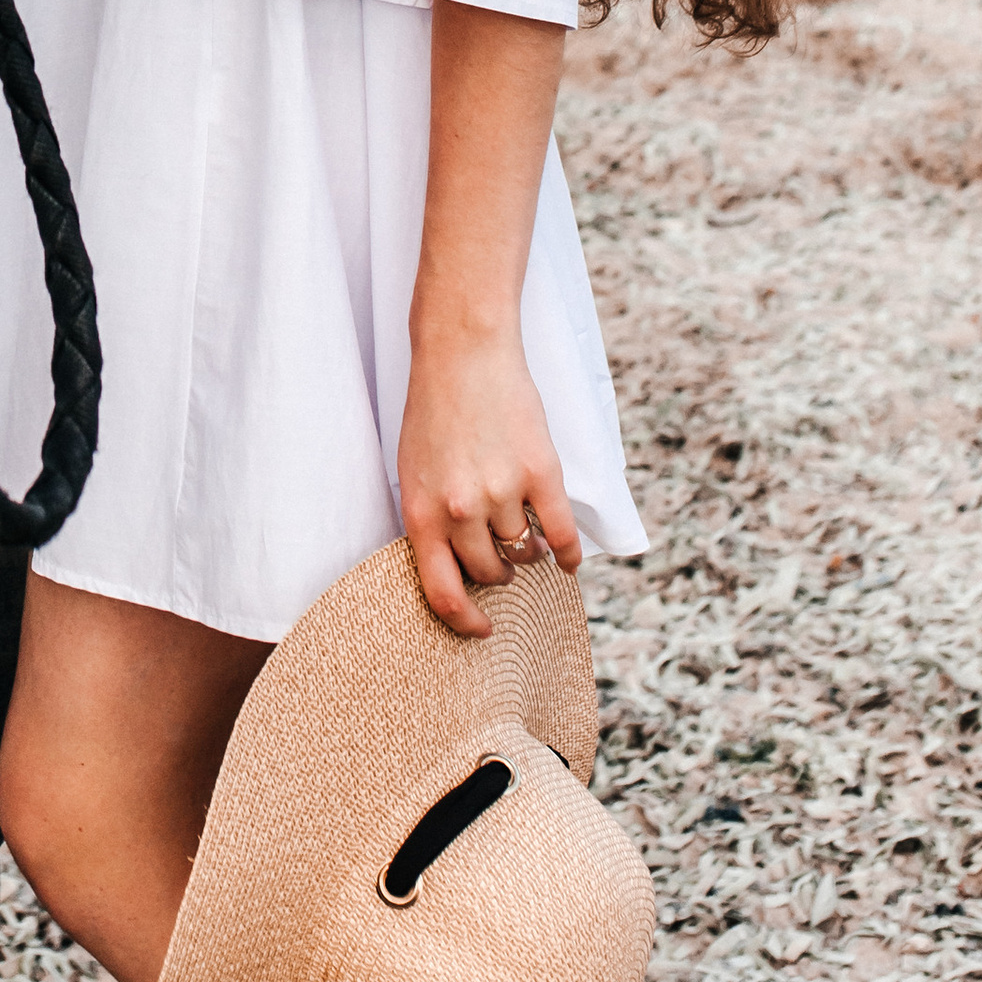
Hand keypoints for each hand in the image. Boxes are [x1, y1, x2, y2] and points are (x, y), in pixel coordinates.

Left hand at [396, 327, 581, 636]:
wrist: (464, 352)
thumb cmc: (432, 411)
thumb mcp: (412, 471)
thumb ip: (431, 520)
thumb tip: (456, 571)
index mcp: (421, 512)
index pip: (443, 593)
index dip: (465, 621)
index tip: (481, 630)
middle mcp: (461, 510)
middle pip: (490, 573)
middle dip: (497, 573)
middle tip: (502, 561)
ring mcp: (503, 492)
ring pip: (524, 554)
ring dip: (528, 556)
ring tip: (527, 540)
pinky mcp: (542, 473)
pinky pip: (561, 534)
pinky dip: (568, 553)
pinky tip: (568, 558)